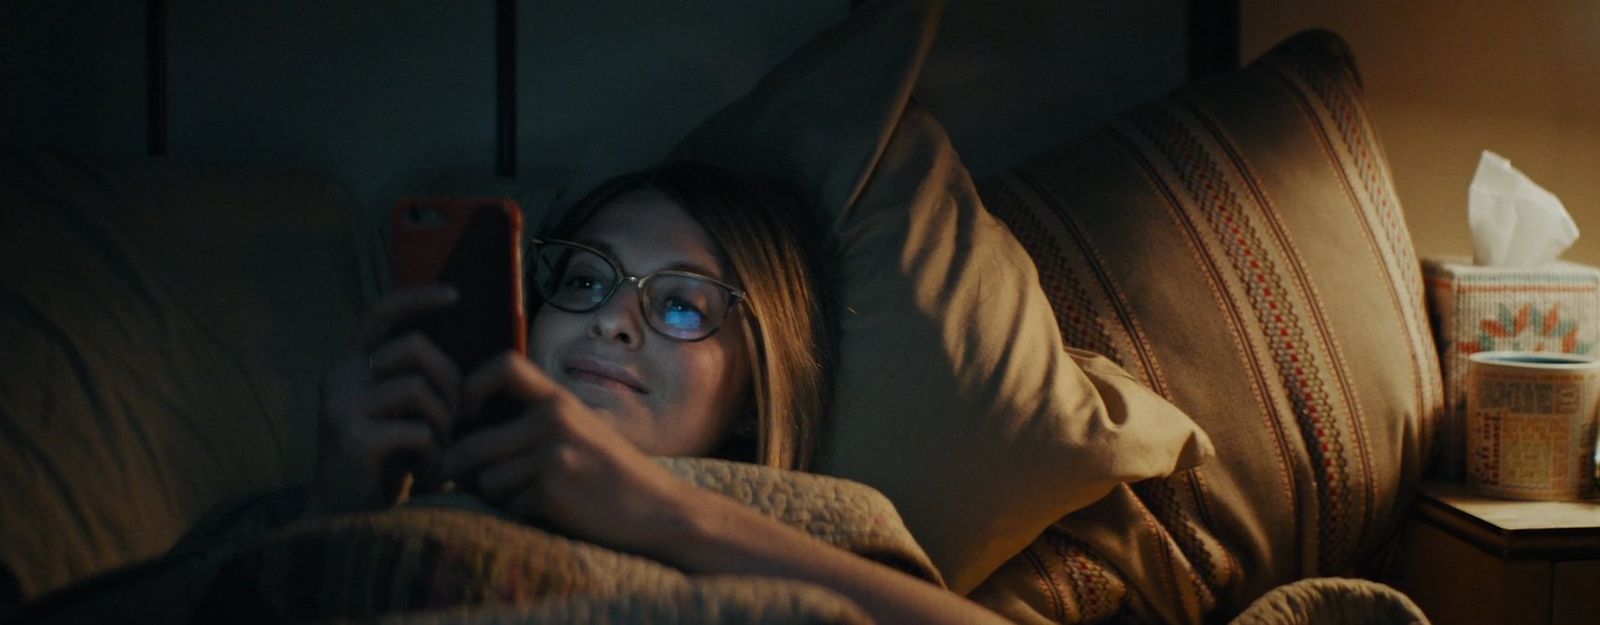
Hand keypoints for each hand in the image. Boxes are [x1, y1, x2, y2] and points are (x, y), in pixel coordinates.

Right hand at [310, 284, 462, 514]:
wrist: (344, 518)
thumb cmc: (385, 462)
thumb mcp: (396, 412)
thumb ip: (414, 378)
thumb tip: (468, 346)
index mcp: (351, 365)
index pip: (381, 313)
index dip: (418, 298)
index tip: (456, 294)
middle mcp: (339, 378)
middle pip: (414, 347)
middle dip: (451, 377)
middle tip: (462, 413)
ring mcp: (342, 408)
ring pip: (419, 388)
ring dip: (445, 420)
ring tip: (441, 448)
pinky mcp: (353, 440)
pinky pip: (418, 430)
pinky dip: (435, 453)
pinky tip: (429, 471)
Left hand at [442, 354, 702, 556]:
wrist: (660, 510)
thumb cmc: (615, 473)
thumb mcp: (584, 428)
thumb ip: (538, 421)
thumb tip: (469, 433)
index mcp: (561, 400)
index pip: (504, 366)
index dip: (471, 384)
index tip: (466, 411)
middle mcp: (553, 422)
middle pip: (473, 444)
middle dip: (459, 468)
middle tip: (459, 480)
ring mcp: (552, 457)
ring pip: (486, 481)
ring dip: (498, 496)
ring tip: (533, 495)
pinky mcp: (550, 492)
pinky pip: (507, 506)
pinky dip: (520, 514)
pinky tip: (551, 510)